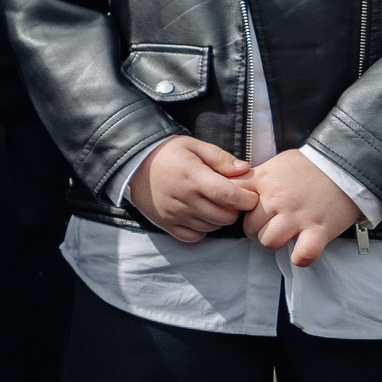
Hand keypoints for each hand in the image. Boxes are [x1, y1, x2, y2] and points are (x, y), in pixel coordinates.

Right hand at [131, 136, 258, 240]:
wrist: (133, 163)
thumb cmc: (167, 152)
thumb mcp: (194, 145)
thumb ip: (221, 157)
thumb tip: (245, 169)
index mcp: (194, 177)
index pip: (230, 196)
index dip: (247, 199)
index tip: (249, 194)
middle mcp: (185, 199)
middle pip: (226, 217)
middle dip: (235, 209)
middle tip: (230, 198)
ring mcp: (175, 214)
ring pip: (213, 227)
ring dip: (219, 218)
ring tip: (213, 203)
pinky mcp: (167, 224)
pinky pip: (195, 236)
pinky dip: (203, 229)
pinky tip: (200, 215)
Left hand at [242, 149, 363, 266]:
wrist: (345, 166)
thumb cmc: (309, 166)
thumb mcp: (276, 164)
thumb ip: (256, 178)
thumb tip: (237, 188)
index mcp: (263, 181)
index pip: (232, 197)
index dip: (233, 207)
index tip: (243, 210)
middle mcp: (277, 199)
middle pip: (249, 226)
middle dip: (255, 229)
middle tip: (266, 226)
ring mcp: (297, 216)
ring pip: (268, 242)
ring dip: (274, 242)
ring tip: (283, 236)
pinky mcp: (319, 230)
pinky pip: (302, 255)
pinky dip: (300, 258)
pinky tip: (301, 251)